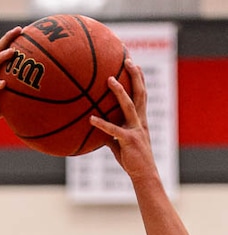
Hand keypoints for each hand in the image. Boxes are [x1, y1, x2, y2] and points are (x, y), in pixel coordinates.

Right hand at [0, 26, 21, 130]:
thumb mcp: (4, 102)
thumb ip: (16, 97)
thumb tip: (37, 98)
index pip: (3, 52)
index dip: (13, 41)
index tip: (27, 31)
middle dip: (8, 39)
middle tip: (20, 30)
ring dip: (1, 57)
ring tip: (13, 51)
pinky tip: (3, 84)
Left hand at [90, 58, 157, 180]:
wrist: (143, 174)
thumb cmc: (131, 159)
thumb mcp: (119, 143)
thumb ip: (110, 134)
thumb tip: (96, 129)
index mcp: (140, 119)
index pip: (141, 94)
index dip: (139, 78)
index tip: (134, 63)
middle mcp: (140, 121)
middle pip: (140, 93)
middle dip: (135, 76)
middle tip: (128, 60)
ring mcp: (136, 130)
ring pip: (129, 106)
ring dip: (119, 92)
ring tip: (109, 80)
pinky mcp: (129, 141)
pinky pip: (114, 130)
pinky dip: (102, 124)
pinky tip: (91, 119)